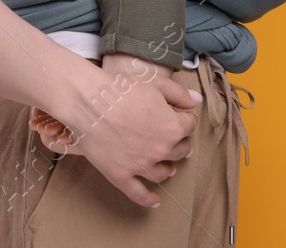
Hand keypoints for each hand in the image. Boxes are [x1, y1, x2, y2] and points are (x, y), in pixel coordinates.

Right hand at [49, 59, 201, 207]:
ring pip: (162, 172)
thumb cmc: (120, 88)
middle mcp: (161, 150)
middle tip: (177, 141)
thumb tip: (197, 100)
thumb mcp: (155, 84)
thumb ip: (179, 94)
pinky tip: (155, 201)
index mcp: (173, 127)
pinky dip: (148, 199)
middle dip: (181, 144)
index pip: (189, 126)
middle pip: (179, 150)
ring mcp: (141, 165)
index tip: (180, 116)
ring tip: (169, 167)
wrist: (89, 101)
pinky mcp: (121, 175)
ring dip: (168, 168)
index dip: (185, 119)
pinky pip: (138, 193)